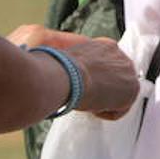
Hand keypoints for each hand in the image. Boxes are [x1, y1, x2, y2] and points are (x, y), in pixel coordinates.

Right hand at [8, 24, 140, 119]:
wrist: (66, 76)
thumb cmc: (53, 66)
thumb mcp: (48, 51)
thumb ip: (51, 51)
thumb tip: (27, 47)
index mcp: (104, 45)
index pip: (104, 66)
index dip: (91, 80)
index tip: (80, 88)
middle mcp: (120, 55)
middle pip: (114, 79)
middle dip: (99, 90)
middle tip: (82, 98)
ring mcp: (128, 72)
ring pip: (116, 94)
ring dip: (101, 101)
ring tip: (85, 102)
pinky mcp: (132, 89)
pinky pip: (120, 109)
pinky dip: (105, 113)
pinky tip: (93, 107)